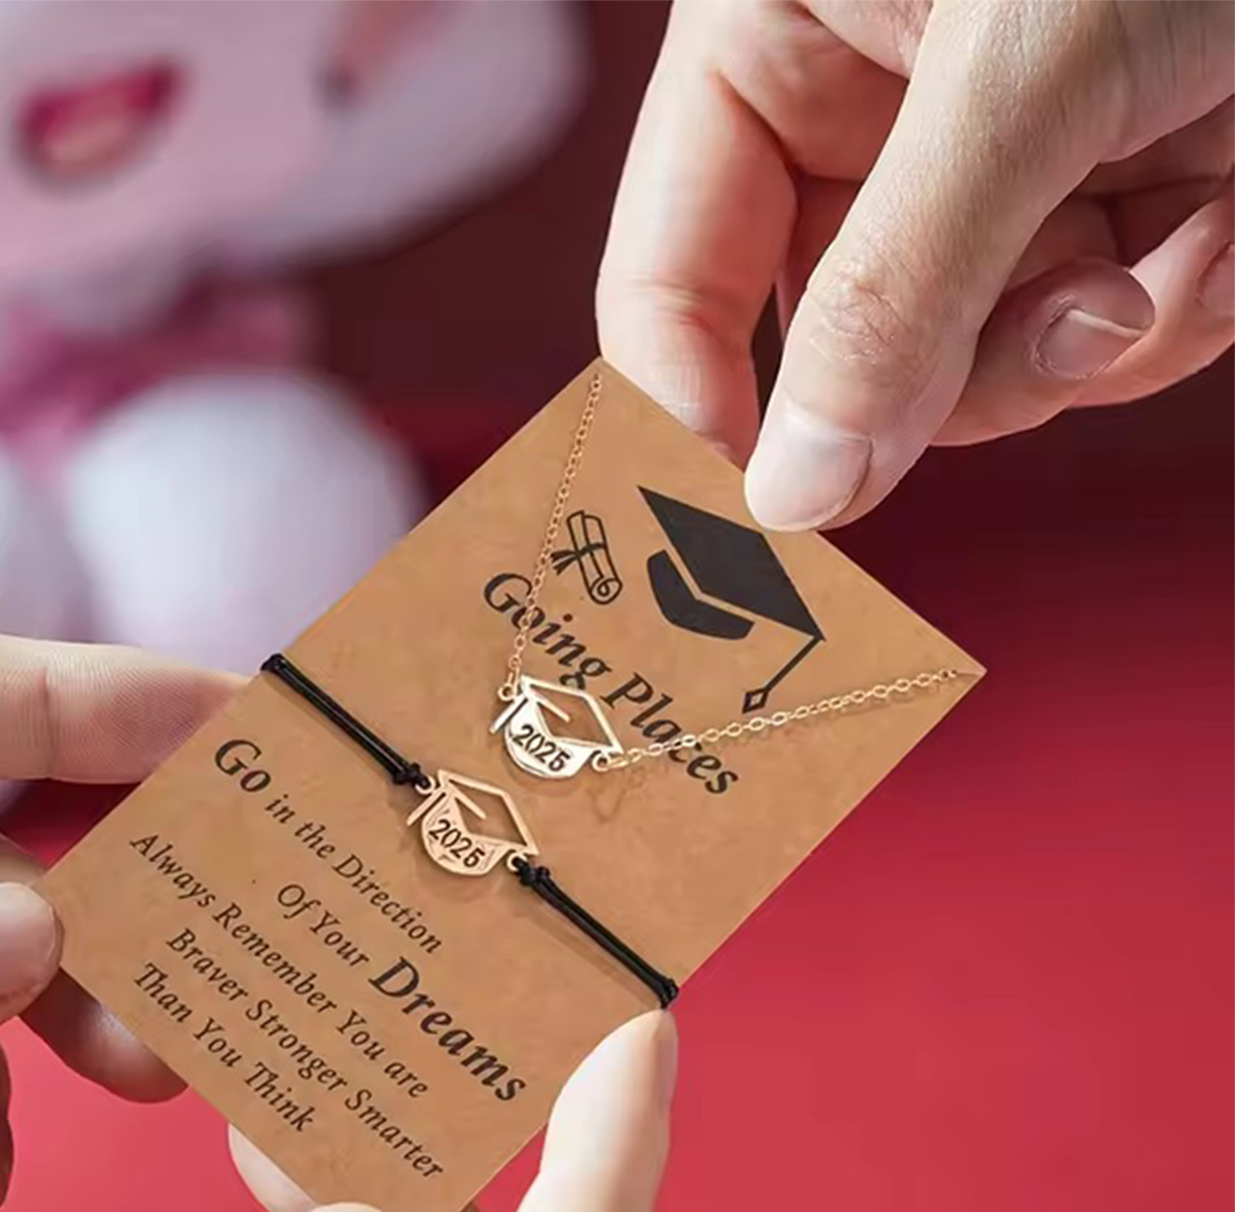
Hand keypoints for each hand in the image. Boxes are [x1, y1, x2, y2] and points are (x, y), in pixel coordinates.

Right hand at [599, 0, 1233, 528]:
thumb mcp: (1023, 67)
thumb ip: (894, 288)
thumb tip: (792, 497)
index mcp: (771, 49)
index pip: (667, 282)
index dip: (694, 415)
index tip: (757, 529)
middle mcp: (861, 128)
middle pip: (836, 357)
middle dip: (953, 378)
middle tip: (1062, 332)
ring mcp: (983, 177)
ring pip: (969, 375)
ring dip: (1083, 349)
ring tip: (1174, 255)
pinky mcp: (1103, 200)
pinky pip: (1091, 341)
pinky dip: (1174, 313)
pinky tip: (1224, 226)